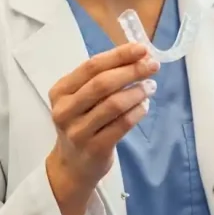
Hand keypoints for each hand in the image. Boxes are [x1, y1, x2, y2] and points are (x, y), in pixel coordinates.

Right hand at [44, 43, 158, 214]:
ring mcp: (78, 131)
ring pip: (114, 104)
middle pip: (102, 84)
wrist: (73, 165)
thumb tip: (140, 56)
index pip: (91, 66)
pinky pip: (122, 125)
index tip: (142, 49)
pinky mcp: (94, 148)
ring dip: (137, 92)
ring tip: (151, 87)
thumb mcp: (82, 98)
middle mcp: (65, 110)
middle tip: (153, 66)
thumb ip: (104, 77)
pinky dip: (138, 112)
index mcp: (60, 91)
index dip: (119, 55)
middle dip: (132, 71)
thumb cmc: (83, 122)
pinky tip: (145, 106)